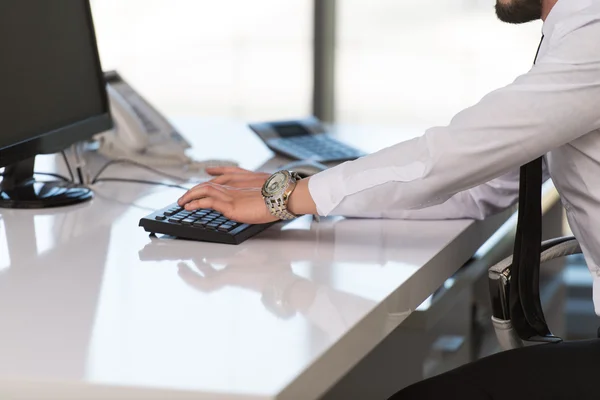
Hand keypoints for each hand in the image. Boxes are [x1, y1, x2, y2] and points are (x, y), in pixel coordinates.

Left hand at [177, 166, 317, 223]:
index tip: (208, 171)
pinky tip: (189, 207)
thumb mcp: (270, 195)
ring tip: (182, 202)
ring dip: (191, 195)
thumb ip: (263, 196)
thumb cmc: (281, 198)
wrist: (284, 196)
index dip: (215, 173)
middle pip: (210, 183)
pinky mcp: (229, 204)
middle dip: (196, 189)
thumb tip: (264, 203)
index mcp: (245, 182)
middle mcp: (236, 186)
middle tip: (186, 196)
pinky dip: (195, 203)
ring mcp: (231, 194)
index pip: (226, 174)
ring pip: (204, 190)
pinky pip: (207, 201)